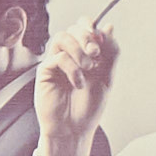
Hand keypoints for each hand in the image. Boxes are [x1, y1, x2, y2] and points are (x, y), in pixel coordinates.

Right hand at [32, 21, 116, 155]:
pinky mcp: (45, 71)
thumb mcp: (107, 78)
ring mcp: (56, 62)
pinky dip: (72, 68)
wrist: (74, 130)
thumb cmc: (88, 108)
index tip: (100, 37)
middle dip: (87, 37)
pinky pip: (58, 57)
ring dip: (79, 50)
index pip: (83, 27)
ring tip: (88, 68)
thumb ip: (110, 53)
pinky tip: (78, 83)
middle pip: (73, 28)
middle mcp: (69, 55)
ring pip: (63, 37)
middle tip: (95, 54)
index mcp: (84, 54)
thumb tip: (109, 27)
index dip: (90, 26)